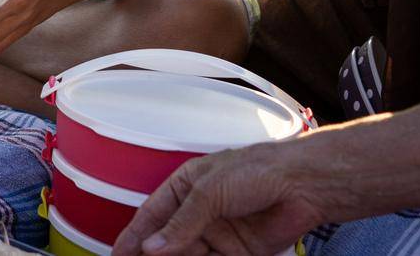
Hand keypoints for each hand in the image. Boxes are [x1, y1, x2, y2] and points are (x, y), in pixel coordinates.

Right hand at [112, 140, 331, 255]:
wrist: (302, 185)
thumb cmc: (255, 171)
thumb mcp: (208, 192)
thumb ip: (181, 224)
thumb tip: (153, 248)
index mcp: (184, 187)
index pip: (152, 216)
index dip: (134, 236)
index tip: (118, 254)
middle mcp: (198, 212)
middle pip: (166, 240)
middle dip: (151, 255)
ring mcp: (217, 233)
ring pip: (187, 254)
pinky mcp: (238, 252)